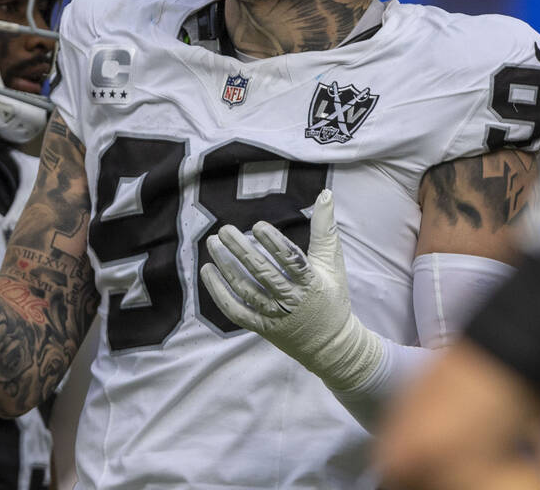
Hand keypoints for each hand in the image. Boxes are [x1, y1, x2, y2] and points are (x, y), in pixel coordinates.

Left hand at [199, 188, 382, 392]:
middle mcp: (292, 300)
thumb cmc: (332, 297)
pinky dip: (219, 293)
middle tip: (225, 230)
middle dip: (242, 250)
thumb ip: (325, 228)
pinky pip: (235, 311)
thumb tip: (325, 193)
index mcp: (311, 282)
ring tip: (213, 244)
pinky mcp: (261, 328)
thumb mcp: (332, 263)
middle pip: (263, 274)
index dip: (275, 243)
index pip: (291, 261)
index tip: (259, 225)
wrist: (331, 346)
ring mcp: (275, 316)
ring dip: (227, 267)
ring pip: (246, 291)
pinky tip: (207, 271)